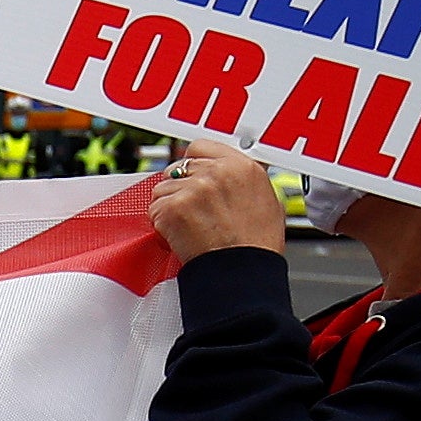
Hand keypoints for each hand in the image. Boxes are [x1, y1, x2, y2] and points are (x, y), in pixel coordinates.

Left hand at [146, 130, 289, 262]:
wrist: (242, 273)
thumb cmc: (256, 244)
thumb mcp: (266, 199)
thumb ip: (243, 178)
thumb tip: (231, 170)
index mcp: (241, 166)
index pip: (200, 147)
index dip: (192, 164)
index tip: (192, 177)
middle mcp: (217, 172)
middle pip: (177, 167)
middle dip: (179, 187)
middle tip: (190, 210)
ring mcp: (194, 188)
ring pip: (162, 188)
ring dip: (168, 206)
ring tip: (189, 226)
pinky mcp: (175, 207)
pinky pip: (154, 209)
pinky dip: (161, 223)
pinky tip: (179, 235)